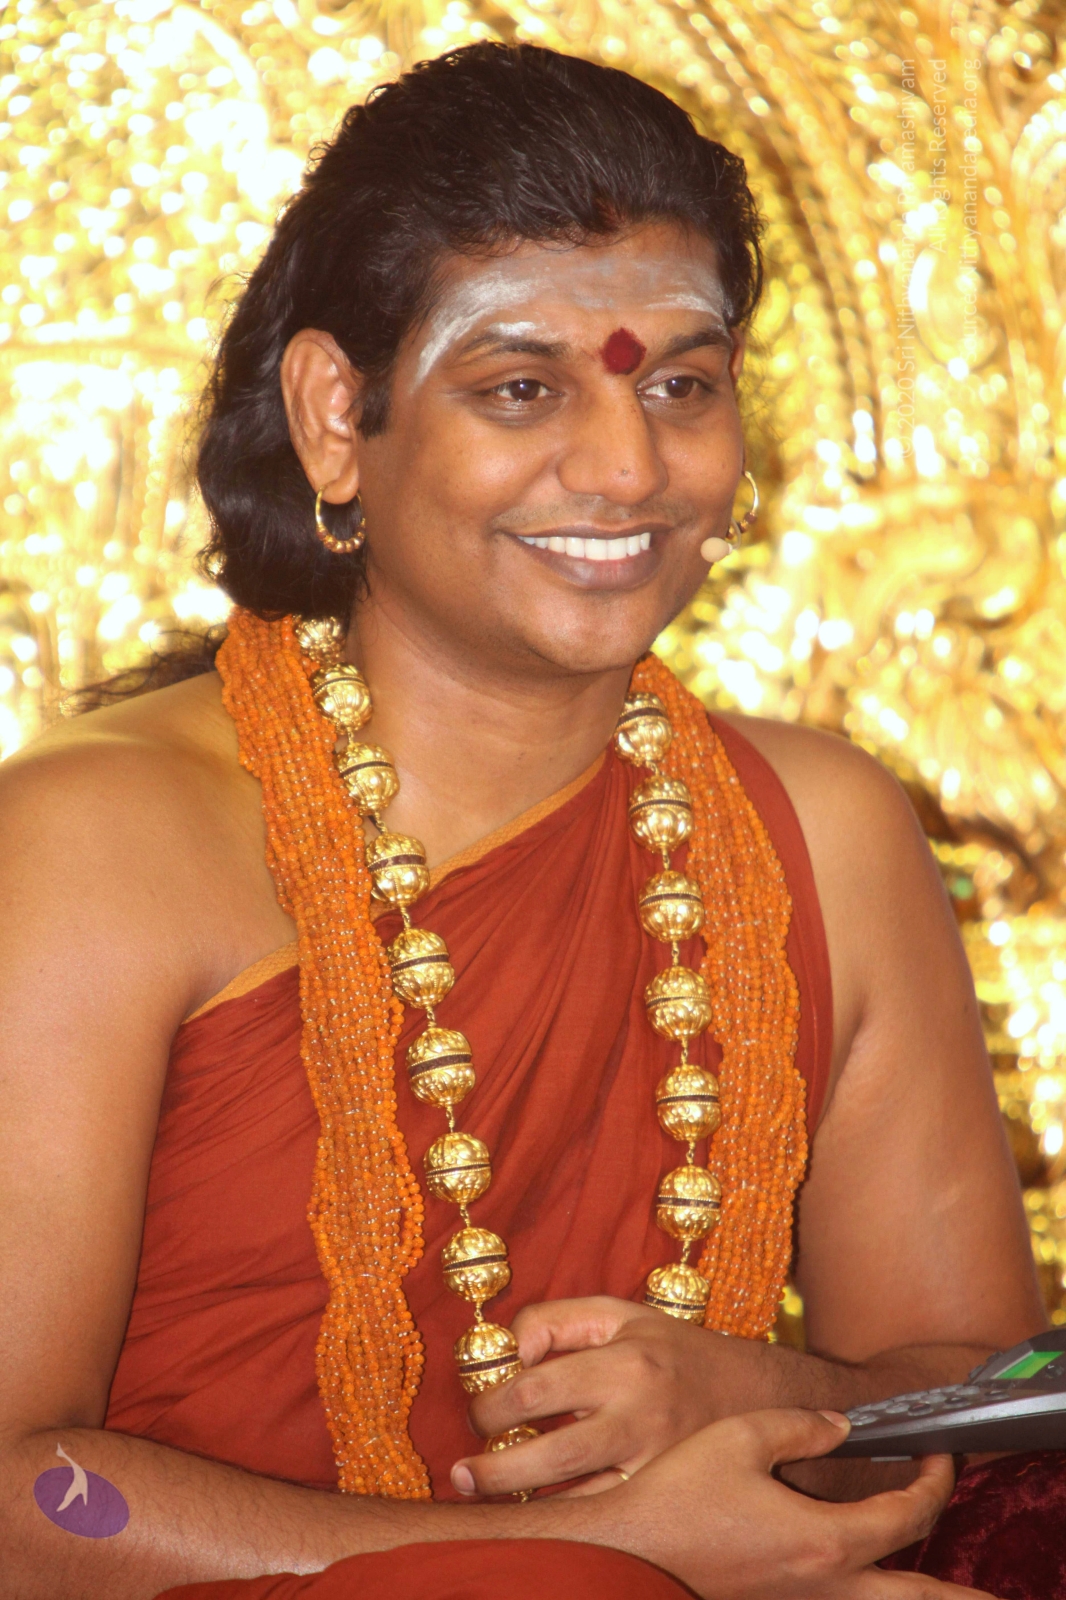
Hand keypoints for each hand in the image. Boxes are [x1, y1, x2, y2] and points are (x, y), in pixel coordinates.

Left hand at [454, 1294, 792, 1496]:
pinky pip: (606, 1518)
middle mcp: (641, 1416)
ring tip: (487, 1498)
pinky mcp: (667, 1497)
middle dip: (494, 1471)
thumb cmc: (673, 1351)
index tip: (478, 1414)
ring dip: (523, 1505)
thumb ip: (555, 1319)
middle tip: (466, 1471)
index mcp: (624, 1362)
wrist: (760, 1394)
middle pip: (550, 1457)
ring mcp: (657, 1465)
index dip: (490, 1405)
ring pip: (577, 1501)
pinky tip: (539, 1517)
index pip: (534, 1389)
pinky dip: (566, 1522)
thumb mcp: (618, 1313)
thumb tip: (510, 1352)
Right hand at [546, 1408, 992, 1599]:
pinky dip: (870, 1595)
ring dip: (914, 1595)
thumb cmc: (678, 1493)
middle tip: (990, 1594)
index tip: (937, 1453)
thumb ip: (799, 1426)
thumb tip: (840, 1426)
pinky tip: (867, 1577)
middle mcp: (824, 1583)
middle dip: (957, 1595)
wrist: (626, 1551)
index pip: (908, 1514)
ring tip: (946, 1596)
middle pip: (914, 1594)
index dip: (933, 1481)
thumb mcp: (741, 1435)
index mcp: (825, 1539)